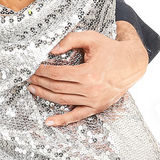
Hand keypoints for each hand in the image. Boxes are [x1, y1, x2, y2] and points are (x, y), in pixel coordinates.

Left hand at [27, 25, 148, 125]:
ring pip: (63, 100)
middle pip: (57, 88)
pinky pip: (77, 116)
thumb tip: (50, 49)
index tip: (32, 67)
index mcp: (89, 74)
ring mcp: (94, 101)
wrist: (132, 63)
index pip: (57, 75)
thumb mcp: (90, 38)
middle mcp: (91, 90)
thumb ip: (69, 40)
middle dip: (40, 82)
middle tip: (28, 77)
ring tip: (32, 89)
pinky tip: (49, 122)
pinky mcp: (97, 107)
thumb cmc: (110, 49)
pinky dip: (62, 120)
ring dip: (45, 96)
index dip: (42, 71)